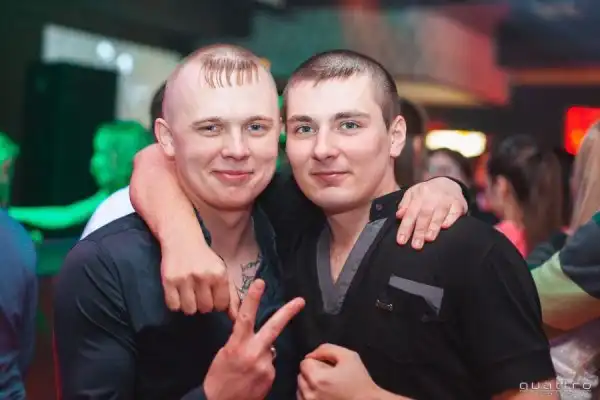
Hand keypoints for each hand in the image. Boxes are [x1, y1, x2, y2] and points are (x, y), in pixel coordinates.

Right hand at [160, 236, 236, 315]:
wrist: (181, 240)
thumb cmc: (204, 258)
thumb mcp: (221, 271)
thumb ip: (230, 294)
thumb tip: (235, 316)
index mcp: (219, 274)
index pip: (221, 304)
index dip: (217, 304)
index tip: (213, 297)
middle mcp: (203, 276)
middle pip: (205, 308)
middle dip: (203, 305)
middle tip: (200, 295)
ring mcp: (185, 279)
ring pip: (189, 309)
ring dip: (190, 306)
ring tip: (189, 295)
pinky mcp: (169, 280)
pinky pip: (173, 306)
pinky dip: (176, 303)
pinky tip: (179, 294)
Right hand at [204, 279, 304, 399]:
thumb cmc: (218, 378)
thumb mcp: (224, 354)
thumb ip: (240, 341)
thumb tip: (255, 336)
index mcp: (237, 344)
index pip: (245, 316)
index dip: (253, 298)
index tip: (260, 282)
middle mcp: (254, 353)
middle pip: (274, 327)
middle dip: (288, 312)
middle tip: (300, 301)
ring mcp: (265, 366)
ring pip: (270, 351)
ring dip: (262, 355)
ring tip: (248, 369)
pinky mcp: (271, 377)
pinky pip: (270, 366)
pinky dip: (263, 369)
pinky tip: (252, 378)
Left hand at [297, 344, 379, 399]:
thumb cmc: (360, 381)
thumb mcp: (348, 356)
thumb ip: (327, 349)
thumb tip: (311, 355)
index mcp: (317, 379)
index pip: (304, 363)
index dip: (318, 361)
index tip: (329, 368)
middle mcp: (310, 395)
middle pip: (301, 376)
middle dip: (313, 373)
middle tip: (330, 377)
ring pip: (301, 389)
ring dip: (310, 385)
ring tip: (328, 388)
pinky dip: (311, 396)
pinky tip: (325, 395)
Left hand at [396, 177, 466, 249]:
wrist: (448, 183)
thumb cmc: (427, 193)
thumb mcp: (412, 194)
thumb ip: (405, 205)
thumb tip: (398, 216)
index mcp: (418, 195)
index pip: (410, 213)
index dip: (405, 227)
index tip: (401, 241)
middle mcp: (432, 197)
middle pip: (424, 215)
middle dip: (419, 231)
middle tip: (416, 245)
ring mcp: (446, 200)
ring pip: (439, 214)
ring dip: (433, 226)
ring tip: (428, 238)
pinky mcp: (459, 203)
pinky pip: (455, 211)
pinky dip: (450, 219)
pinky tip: (445, 227)